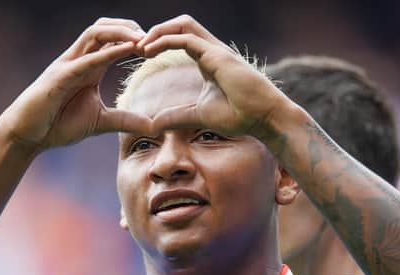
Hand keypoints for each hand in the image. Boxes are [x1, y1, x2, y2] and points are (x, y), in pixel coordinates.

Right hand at [0, 18, 152, 150]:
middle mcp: (78, 60)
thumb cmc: (58, 125)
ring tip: (143, 39)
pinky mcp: (58, 77)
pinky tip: (127, 50)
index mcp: (88, 67)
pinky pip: (85, 59)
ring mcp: (67, 65)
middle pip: (104, 27)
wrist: (27, 136)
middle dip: (129, 26)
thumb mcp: (100, 122)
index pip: (112, 40)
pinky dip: (107, 52)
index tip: (157, 48)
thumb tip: (152, 125)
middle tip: (154, 36)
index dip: (134, 38)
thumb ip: (125, 120)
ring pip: (94, 33)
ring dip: (120, 32)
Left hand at [138, 15, 290, 141]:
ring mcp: (215, 50)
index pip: (179, 39)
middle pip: (180, 25)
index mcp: (207, 60)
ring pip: (183, 24)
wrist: (264, 118)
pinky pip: (186, 38)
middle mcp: (211, 50)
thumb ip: (177, 116)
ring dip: (158, 31)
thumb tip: (154, 124)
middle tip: (134, 46)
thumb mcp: (199, 115)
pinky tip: (147, 52)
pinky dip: (164, 40)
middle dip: (155, 31)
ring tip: (138, 46)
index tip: (139, 55)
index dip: (158, 42)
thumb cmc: (240, 116)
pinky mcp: (217, 55)